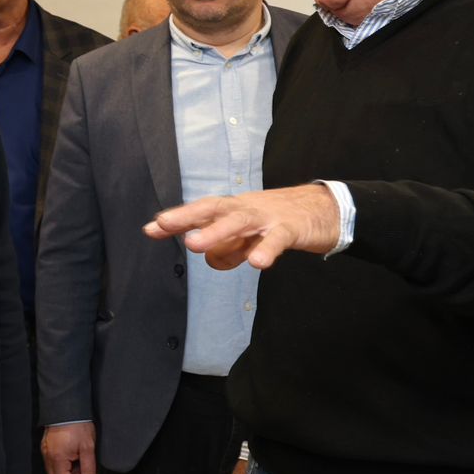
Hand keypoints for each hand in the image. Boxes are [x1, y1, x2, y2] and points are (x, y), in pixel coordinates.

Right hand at [41, 422, 96, 473]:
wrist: (67, 407)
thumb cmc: (78, 425)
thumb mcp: (88, 447)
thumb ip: (88, 468)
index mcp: (57, 458)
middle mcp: (48, 457)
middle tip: (84, 472)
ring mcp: (45, 451)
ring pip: (54, 472)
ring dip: (67, 473)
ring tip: (79, 462)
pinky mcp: (46, 446)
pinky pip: (52, 463)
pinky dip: (62, 465)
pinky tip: (73, 456)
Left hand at [144, 183, 340, 270]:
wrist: (323, 209)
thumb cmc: (277, 222)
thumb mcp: (247, 236)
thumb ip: (227, 247)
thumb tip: (208, 258)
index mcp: (233, 210)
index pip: (200, 212)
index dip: (176, 220)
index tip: (149, 229)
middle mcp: (245, 210)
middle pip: (213, 209)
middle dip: (187, 217)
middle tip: (162, 225)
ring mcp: (267, 218)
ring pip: (239, 222)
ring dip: (217, 232)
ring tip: (196, 245)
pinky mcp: (290, 229)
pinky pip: (276, 240)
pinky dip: (266, 250)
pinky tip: (257, 264)